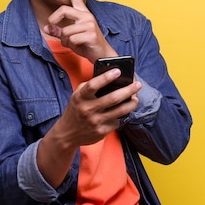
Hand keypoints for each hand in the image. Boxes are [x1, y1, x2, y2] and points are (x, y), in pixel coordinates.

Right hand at [36, 67, 141, 186]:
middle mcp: (87, 109)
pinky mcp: (101, 132)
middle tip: (138, 85)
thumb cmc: (75, 110)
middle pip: (113, 98)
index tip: (118, 71)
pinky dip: (119, 116)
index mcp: (80, 98)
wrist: (67, 134)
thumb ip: (88, 87)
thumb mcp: (77, 96)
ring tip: (135, 99)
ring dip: (131, 104)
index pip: (93, 85)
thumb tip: (108, 78)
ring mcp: (95, 122)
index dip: (106, 77)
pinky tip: (120, 113)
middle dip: (128, 90)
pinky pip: (116, 122)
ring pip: (119, 111)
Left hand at [43, 0, 116, 61]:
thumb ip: (58, 31)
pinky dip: (71, 45)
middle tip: (52, 25)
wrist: (102, 55)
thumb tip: (46, 27)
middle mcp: (86, 15)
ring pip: (65, 30)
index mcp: (82, 13)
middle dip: (54, 19)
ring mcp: (89, 24)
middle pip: (63, 10)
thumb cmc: (86, 44)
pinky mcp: (90, 34)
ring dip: (65, 40)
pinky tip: (79, 46)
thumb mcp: (70, 37)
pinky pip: (70, 39)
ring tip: (74, 43)